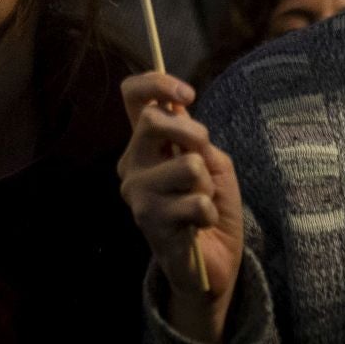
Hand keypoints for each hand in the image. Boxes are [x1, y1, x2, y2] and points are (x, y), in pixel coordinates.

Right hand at [119, 72, 240, 339]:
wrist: (211, 260)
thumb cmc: (209, 204)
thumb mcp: (212, 160)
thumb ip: (194, 136)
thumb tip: (179, 111)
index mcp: (145, 143)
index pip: (133, 97)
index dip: (157, 83)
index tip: (187, 96)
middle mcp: (132, 164)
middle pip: (153, 120)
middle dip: (193, 134)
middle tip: (204, 161)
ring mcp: (137, 193)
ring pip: (188, 164)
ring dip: (207, 184)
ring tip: (200, 202)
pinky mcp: (149, 220)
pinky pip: (197, 200)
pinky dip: (209, 211)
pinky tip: (198, 225)